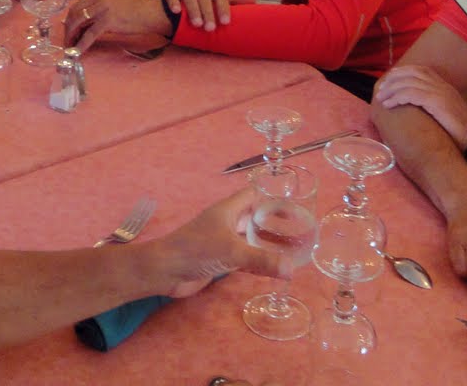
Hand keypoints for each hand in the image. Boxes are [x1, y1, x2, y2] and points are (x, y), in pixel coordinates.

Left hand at [60, 0, 170, 53]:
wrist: (152, 13)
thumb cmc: (137, 11)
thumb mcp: (114, 4)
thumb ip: (100, 8)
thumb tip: (85, 23)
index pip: (78, 4)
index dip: (71, 18)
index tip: (68, 29)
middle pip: (75, 12)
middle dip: (68, 28)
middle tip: (67, 40)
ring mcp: (102, 8)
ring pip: (79, 22)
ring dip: (72, 36)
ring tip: (70, 47)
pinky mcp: (107, 20)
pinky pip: (89, 34)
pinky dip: (81, 44)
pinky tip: (77, 51)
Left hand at [142, 188, 286, 297]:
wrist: (166, 271)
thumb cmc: (197, 250)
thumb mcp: (232, 251)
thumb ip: (262, 259)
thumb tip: (292, 269)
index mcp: (229, 210)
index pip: (254, 195)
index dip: (272, 196)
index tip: (294, 206)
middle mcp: (227, 222)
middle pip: (254, 217)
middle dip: (274, 223)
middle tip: (300, 232)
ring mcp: (223, 241)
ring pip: (251, 239)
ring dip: (268, 244)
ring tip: (293, 251)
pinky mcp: (220, 260)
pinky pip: (245, 258)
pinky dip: (259, 262)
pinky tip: (273, 270)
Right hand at [162, 0, 229, 30]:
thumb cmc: (201, 1)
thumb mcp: (216, 0)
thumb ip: (232, 2)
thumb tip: (254, 1)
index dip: (223, 7)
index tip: (226, 22)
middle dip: (208, 12)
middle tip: (210, 28)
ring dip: (193, 9)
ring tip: (197, 24)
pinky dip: (174, 2)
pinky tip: (177, 12)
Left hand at [375, 64, 466, 145]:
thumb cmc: (462, 132)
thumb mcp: (447, 112)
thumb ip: (435, 105)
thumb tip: (418, 107)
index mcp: (445, 86)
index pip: (421, 69)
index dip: (403, 71)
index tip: (390, 78)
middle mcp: (441, 85)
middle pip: (411, 73)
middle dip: (393, 79)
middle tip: (381, 89)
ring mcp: (439, 92)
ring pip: (408, 83)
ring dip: (391, 90)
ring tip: (381, 98)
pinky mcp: (436, 102)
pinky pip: (411, 94)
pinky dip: (397, 98)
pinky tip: (389, 105)